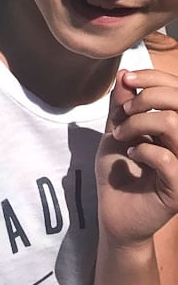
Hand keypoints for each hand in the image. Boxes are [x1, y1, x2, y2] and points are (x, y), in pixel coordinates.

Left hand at [96, 68, 177, 245]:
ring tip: (122, 135)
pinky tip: (131, 156)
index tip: (127, 80)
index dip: (154, 78)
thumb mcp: (116, 129)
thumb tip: (125, 74)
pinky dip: (143, 149)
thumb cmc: (117, 170)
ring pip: (174, 125)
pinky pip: (167, 157)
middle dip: (146, 98)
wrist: (113, 211)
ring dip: (139, 123)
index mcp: (175, 126)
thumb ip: (122, 105)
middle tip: (123, 113)